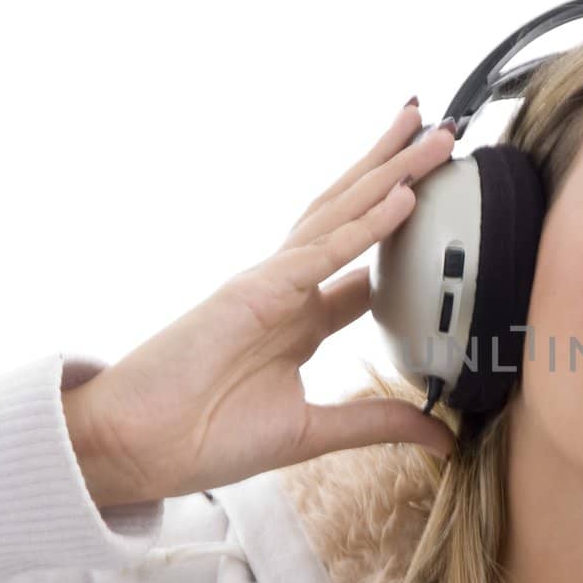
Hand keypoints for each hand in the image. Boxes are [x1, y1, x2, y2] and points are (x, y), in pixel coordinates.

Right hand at [64, 104, 458, 505]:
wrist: (136, 450)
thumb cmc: (206, 438)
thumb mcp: (315, 432)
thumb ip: (378, 423)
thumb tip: (441, 436)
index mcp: (300, 320)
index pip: (366, 266)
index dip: (405, 232)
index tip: (445, 204)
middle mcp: (289, 289)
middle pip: (354, 215)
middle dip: (398, 171)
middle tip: (442, 132)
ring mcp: (270, 282)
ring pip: (341, 214)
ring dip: (389, 173)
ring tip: (432, 134)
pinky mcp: (252, 291)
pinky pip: (320, 251)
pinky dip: (364, 224)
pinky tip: (402, 196)